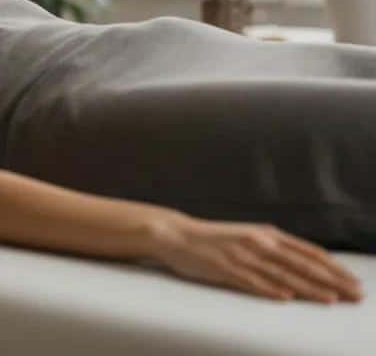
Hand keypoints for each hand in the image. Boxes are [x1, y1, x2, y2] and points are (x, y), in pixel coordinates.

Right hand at [148, 214, 363, 302]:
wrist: (178, 235)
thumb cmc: (216, 240)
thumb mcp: (249, 238)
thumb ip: (274, 249)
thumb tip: (305, 265)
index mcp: (266, 234)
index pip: (308, 252)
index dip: (333, 267)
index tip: (354, 281)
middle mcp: (258, 243)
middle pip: (301, 264)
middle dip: (331, 281)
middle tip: (355, 295)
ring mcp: (242, 256)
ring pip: (281, 274)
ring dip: (308, 288)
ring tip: (331, 299)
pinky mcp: (225, 268)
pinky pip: (251, 281)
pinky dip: (269, 289)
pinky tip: (285, 297)